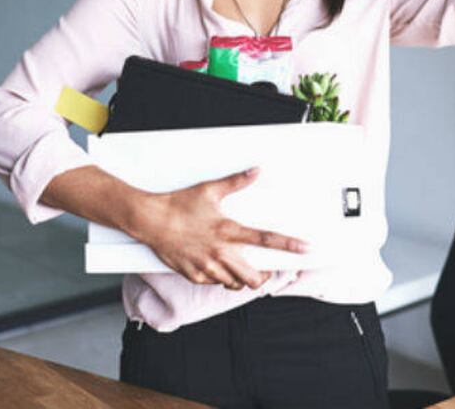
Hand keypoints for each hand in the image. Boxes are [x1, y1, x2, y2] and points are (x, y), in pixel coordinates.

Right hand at [134, 167, 308, 290]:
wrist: (149, 220)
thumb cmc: (179, 204)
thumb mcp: (209, 190)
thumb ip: (236, 182)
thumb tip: (256, 171)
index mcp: (227, 231)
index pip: (265, 239)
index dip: (288, 245)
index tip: (305, 248)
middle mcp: (219, 252)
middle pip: (253, 277)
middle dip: (264, 278)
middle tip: (265, 271)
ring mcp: (206, 266)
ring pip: (234, 284)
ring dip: (242, 279)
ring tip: (243, 270)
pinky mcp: (193, 274)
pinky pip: (214, 283)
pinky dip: (221, 278)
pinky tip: (219, 269)